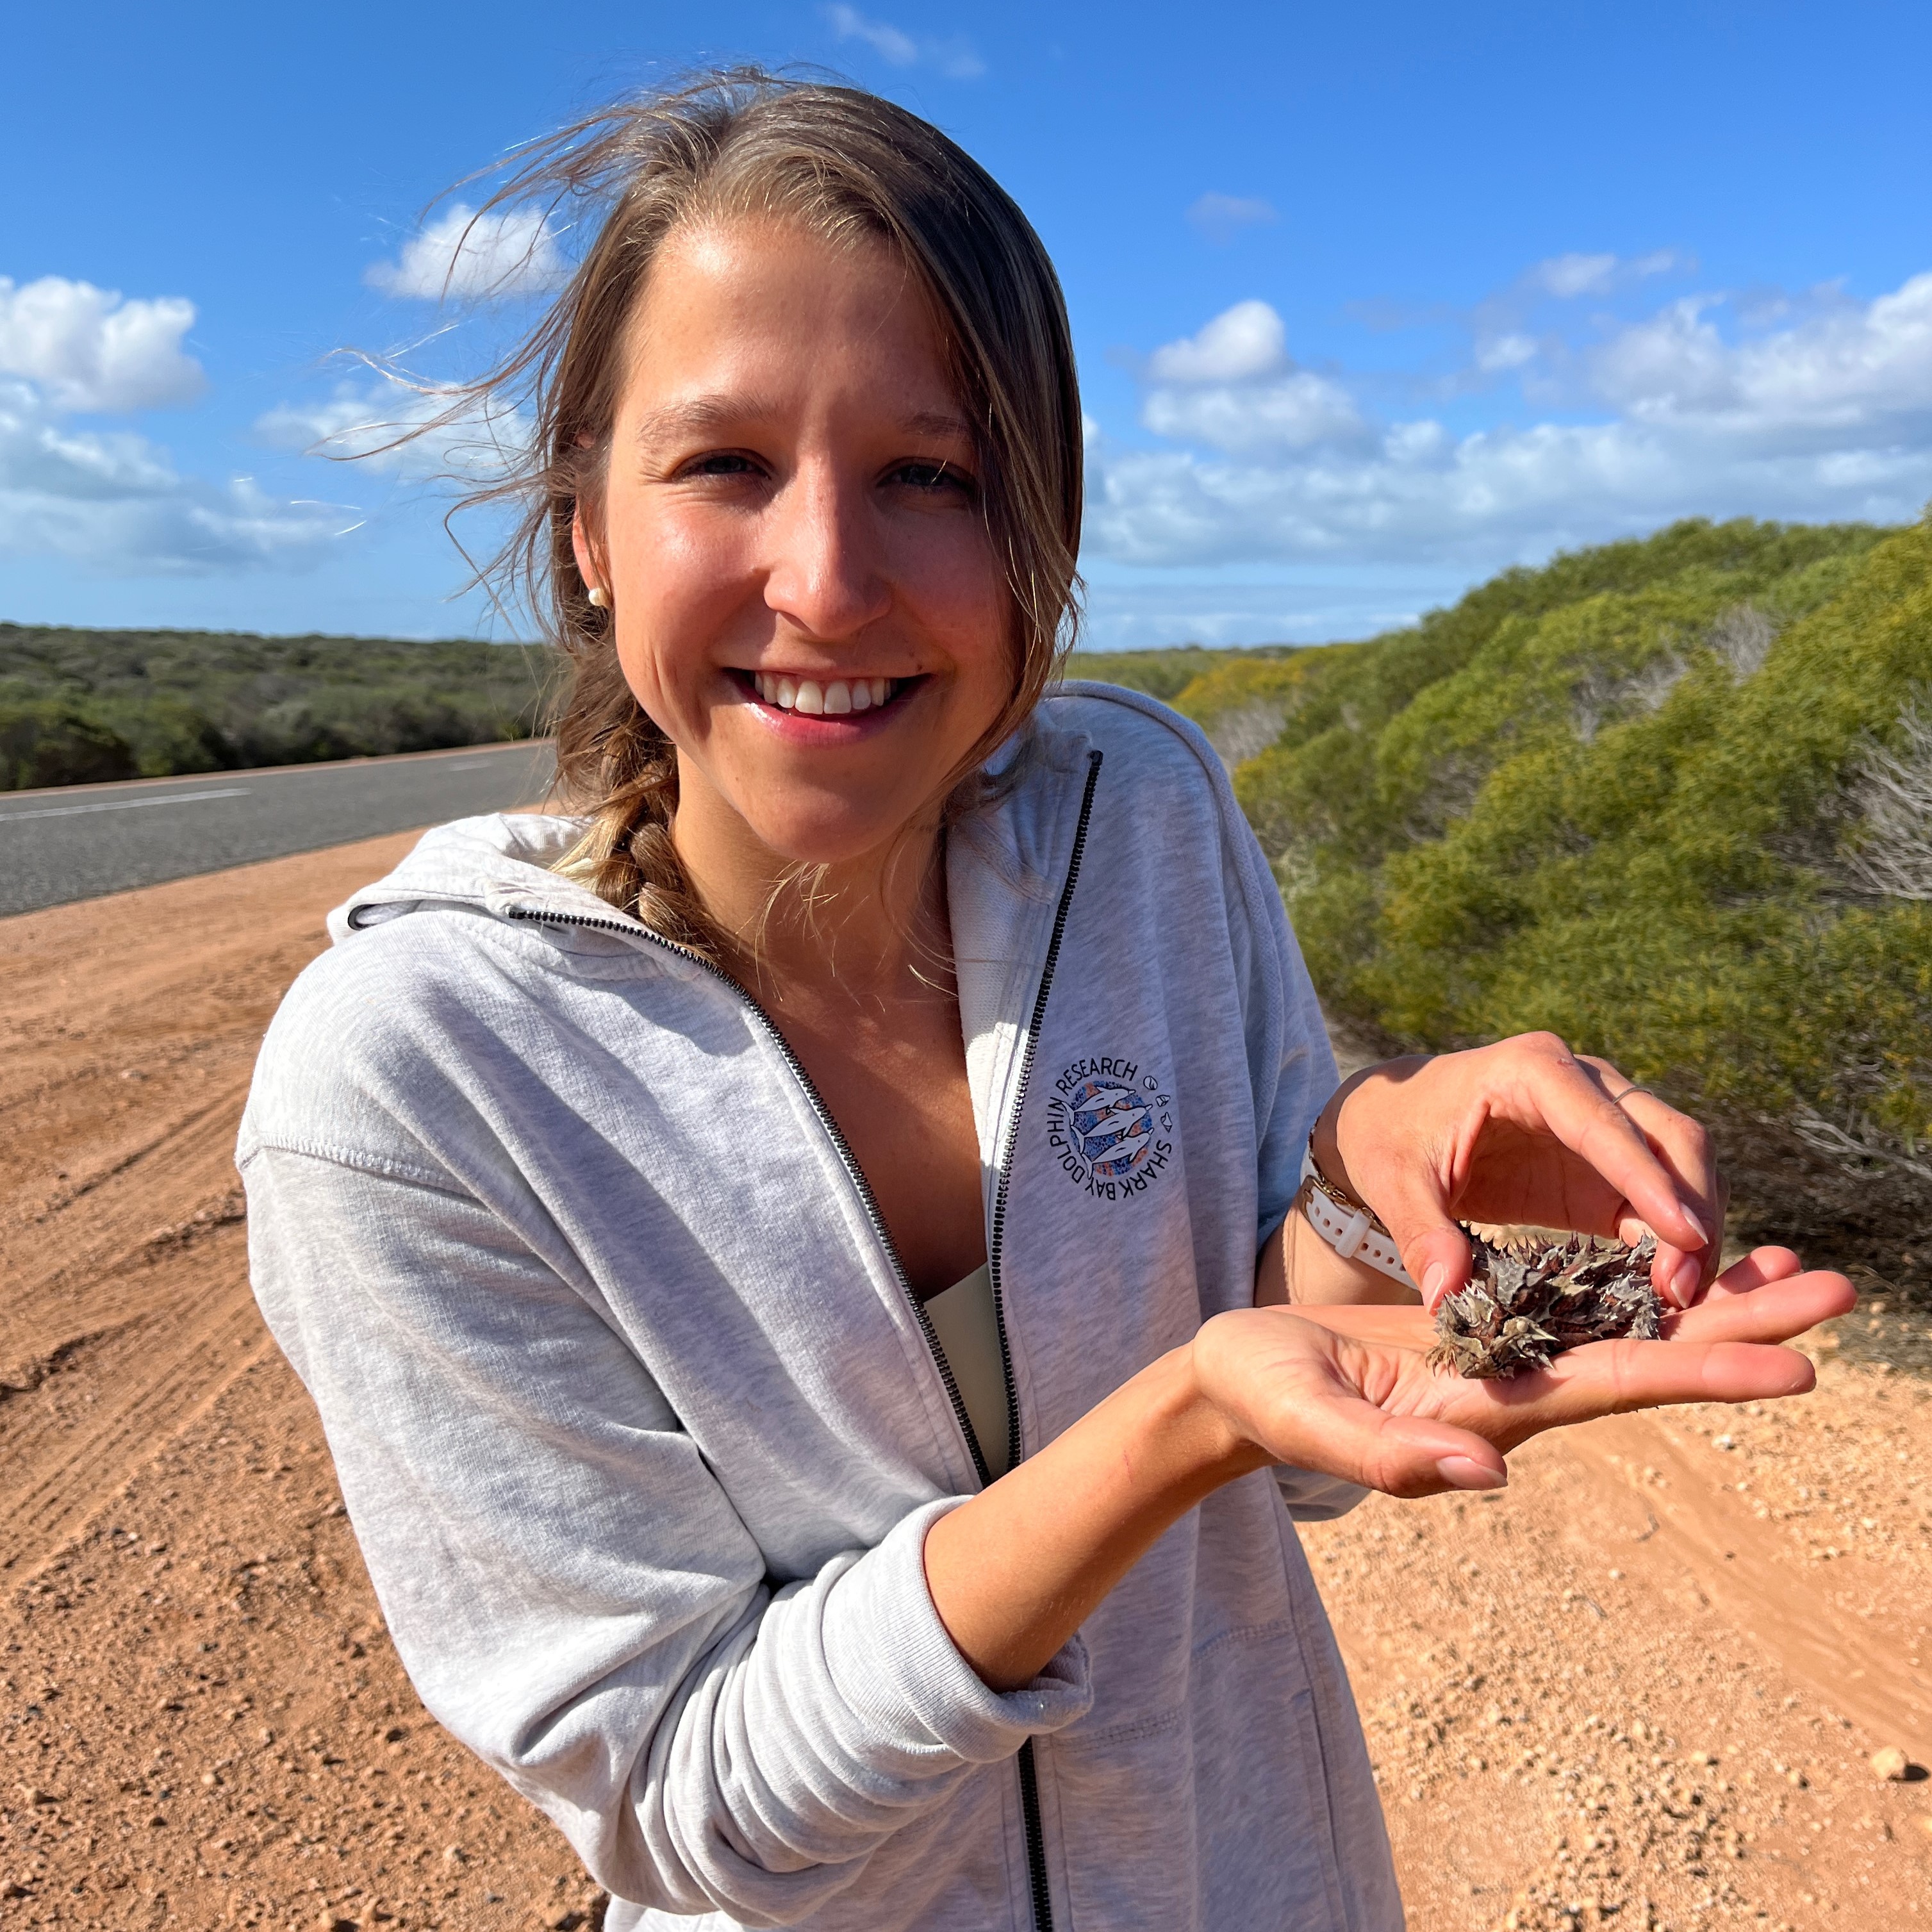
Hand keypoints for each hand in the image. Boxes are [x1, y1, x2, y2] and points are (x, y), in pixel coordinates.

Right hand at [1193, 1247, 1850, 1496]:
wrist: (1239, 1382)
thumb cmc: (1263, 1398)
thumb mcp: (1311, 1423)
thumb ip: (1391, 1460)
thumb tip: (1490, 1476)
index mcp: (1488, 1408)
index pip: (1615, 1388)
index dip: (1705, 1376)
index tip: (1797, 1366)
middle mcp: (1517, 1386)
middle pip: (1652, 1358)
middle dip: (1744, 1328)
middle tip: (1839, 1289)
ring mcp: (1504, 1356)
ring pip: (1629, 1327)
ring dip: (1712, 1302)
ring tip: (1792, 1266)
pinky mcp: (1485, 1325)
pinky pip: (1583, 1301)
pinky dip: (1642, 1279)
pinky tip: (1677, 1257)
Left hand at [1317, 1033, 1724, 1311]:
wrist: (1395, 1119)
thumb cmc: (1393, 1137)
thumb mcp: (1394, 1182)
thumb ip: (1421, 1233)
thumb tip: (1445, 1295)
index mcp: (1530, 1069)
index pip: (1603, 1124)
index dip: (1647, 1179)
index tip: (1685, 1234)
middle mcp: (1582, 1080)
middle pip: (1669, 1135)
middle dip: (1689, 1208)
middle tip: (1684, 1288)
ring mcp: (1605, 1115)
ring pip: (1681, 1161)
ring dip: (1694, 1225)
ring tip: (1683, 1296)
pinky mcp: (1609, 1159)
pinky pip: (1663, 1192)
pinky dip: (1676, 1235)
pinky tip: (1671, 1286)